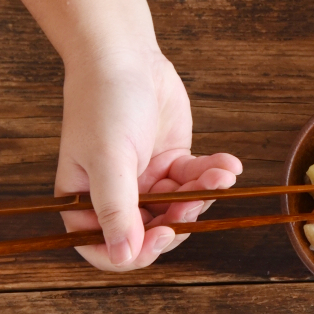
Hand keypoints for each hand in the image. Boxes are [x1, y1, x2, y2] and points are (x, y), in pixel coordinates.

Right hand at [54, 47, 242, 270]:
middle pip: (151, 232)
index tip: (164, 234)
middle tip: (195, 201)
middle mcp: (116, 196)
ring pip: (179, 207)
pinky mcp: (172, 160)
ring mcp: (146, 180)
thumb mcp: (108, 158)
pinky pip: (196, 179)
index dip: (136, 252)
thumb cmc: (104, 103)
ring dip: (202, 195)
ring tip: (219, 175)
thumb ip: (117, 209)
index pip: (107, 249)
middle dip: (178, 220)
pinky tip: (229, 165)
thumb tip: (124, 257)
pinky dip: (214, 174)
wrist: (125, 56)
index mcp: (84, 203)